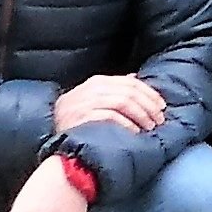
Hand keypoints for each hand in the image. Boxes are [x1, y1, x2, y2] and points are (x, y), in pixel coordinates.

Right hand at [52, 73, 167, 136]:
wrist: (49, 131)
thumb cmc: (76, 117)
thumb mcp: (92, 97)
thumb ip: (113, 89)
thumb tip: (136, 79)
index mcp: (98, 82)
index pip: (131, 82)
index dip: (150, 94)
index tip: (162, 107)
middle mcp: (92, 89)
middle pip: (130, 92)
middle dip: (149, 106)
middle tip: (159, 120)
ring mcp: (86, 103)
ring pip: (123, 102)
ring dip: (141, 115)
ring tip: (150, 128)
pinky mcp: (82, 118)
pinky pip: (110, 117)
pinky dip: (126, 124)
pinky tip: (134, 132)